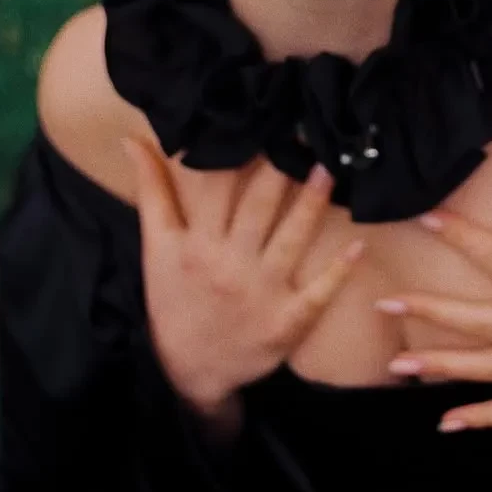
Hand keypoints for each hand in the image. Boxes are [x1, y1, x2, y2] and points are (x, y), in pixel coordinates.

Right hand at [122, 138, 365, 415]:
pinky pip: (317, 292)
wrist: (189, 373)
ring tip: (329, 167)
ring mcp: (262, 293)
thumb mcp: (155, 249)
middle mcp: (229, 264)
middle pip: (258, 207)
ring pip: (291, 239)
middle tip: (305, 129)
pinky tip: (358, 245)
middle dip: (281, 168)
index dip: (238, 151)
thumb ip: (151, 192)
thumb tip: (133, 138)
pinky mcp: (288, 321)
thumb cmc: (173, 300)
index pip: (217, 188)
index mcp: (196, 244)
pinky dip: (338, 271)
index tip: (260, 118)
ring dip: (311, 204)